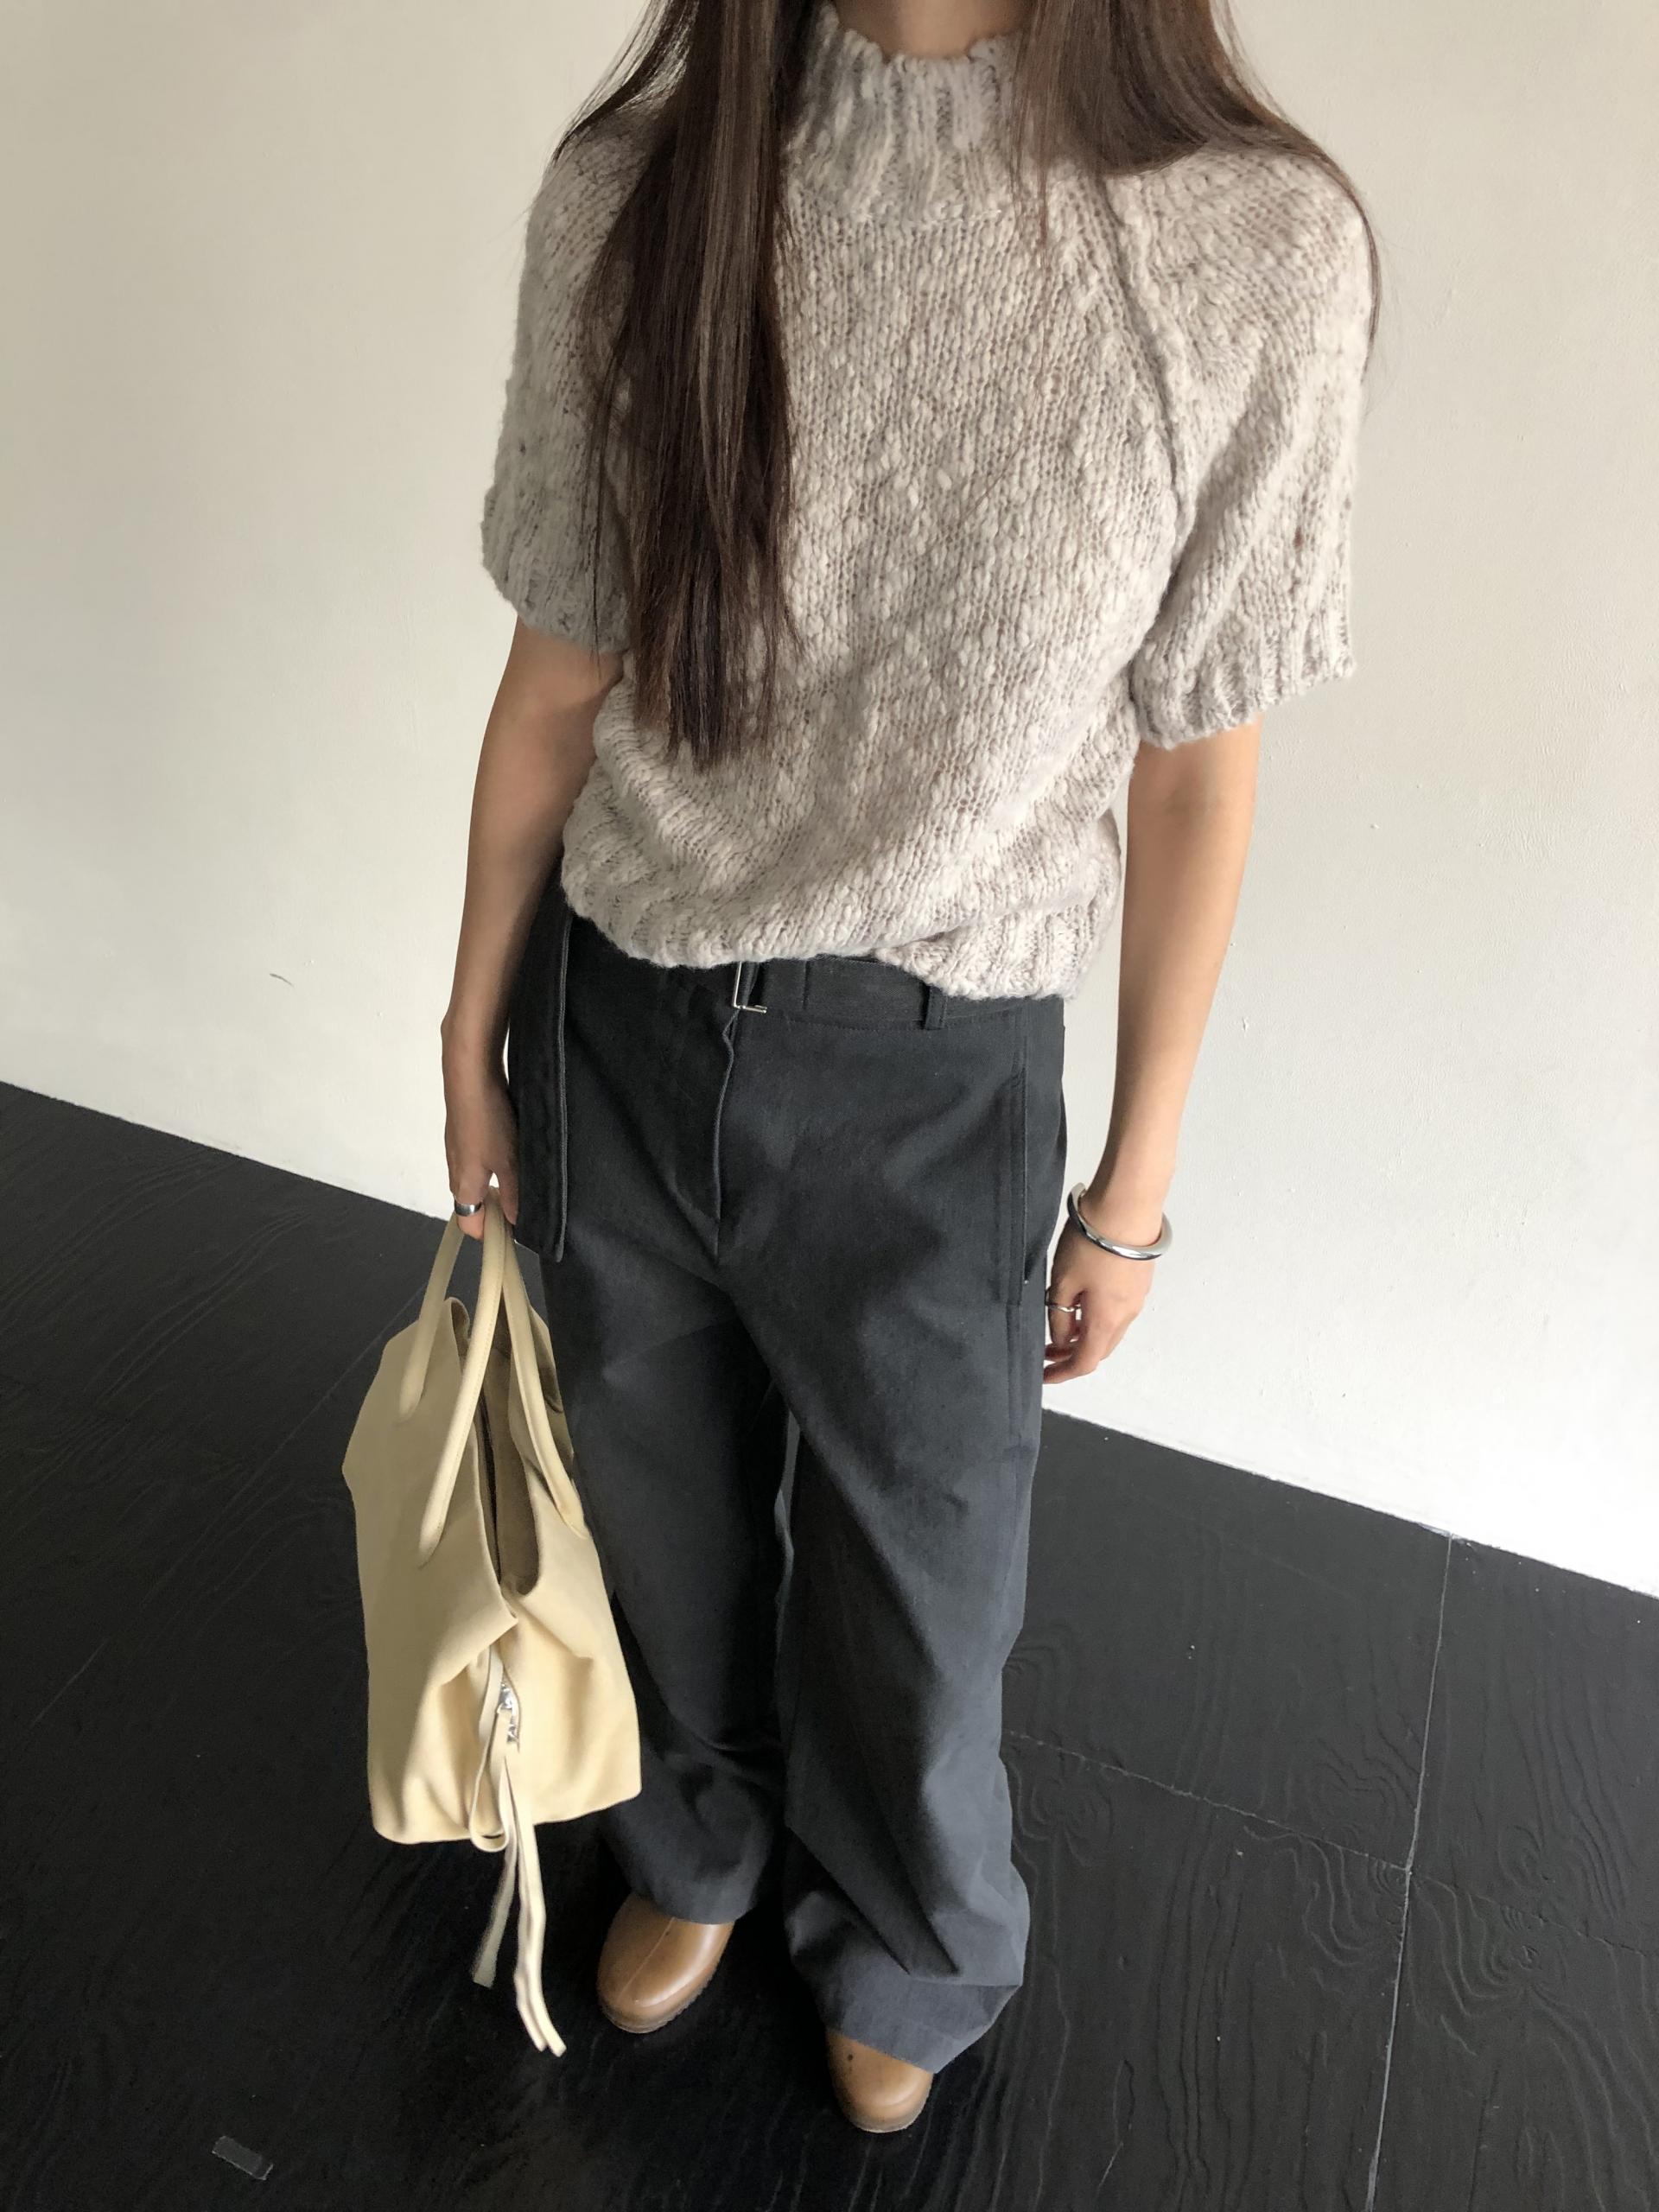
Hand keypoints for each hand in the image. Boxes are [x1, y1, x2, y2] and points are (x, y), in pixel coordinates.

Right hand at [442, 1045, 519, 1242]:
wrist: (469, 1073)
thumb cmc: (488, 1121)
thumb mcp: (509, 1162)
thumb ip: (515, 1195)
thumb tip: (516, 1223)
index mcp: (463, 1185)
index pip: (469, 1225)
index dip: (491, 1234)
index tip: (516, 1233)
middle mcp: (455, 1170)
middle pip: (474, 1203)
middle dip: (498, 1209)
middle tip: (526, 1204)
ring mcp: (458, 1148)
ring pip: (478, 1178)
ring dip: (499, 1183)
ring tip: (525, 1177)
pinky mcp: (465, 1130)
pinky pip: (479, 1158)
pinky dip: (495, 1163)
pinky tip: (515, 1149)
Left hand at [1041, 1199, 1161, 1381]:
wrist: (1127, 1206)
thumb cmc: (1091, 1244)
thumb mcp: (1062, 1282)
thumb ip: (1060, 1315)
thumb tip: (1062, 1339)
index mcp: (1106, 1321)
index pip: (1085, 1362)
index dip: (1062, 1373)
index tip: (1044, 1375)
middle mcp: (1127, 1314)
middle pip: (1100, 1348)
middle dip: (1072, 1355)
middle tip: (1047, 1351)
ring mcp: (1137, 1296)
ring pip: (1110, 1329)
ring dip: (1086, 1334)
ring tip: (1061, 1325)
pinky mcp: (1139, 1279)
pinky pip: (1117, 1310)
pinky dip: (1097, 1317)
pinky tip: (1081, 1301)